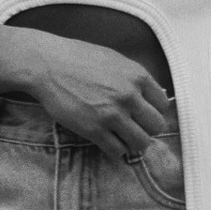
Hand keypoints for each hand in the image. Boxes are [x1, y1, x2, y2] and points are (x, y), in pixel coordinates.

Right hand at [16, 36, 172, 163]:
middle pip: (156, 126)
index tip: (144, 114)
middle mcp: (129, 96)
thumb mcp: (114, 59)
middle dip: (147, 129)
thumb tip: (153, 94)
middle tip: (135, 128)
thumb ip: (135, 77)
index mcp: (137, 76)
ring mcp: (112, 114)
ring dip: (134, 143)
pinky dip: (116, 150)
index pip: (163, 104)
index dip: (154, 111)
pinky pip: (117, 151)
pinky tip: (109, 143)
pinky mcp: (94, 130)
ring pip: (141, 143)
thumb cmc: (78, 58)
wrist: (47, 65)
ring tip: (124, 139)